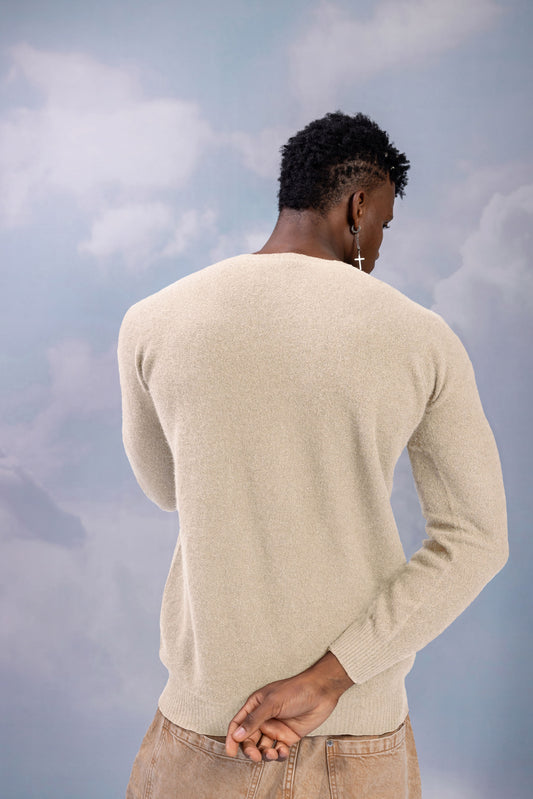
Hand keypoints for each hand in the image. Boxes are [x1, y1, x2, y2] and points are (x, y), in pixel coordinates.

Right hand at [225, 652, 353, 761]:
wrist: (321, 692)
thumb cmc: (296, 690)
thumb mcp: (272, 703)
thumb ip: (254, 720)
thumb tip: (236, 735)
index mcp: (255, 706)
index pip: (238, 724)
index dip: (232, 738)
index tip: (230, 753)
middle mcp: (263, 718)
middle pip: (249, 739)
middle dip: (250, 750)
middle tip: (256, 757)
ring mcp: (276, 728)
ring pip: (262, 747)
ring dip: (264, 754)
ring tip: (272, 753)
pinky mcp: (288, 737)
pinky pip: (278, 750)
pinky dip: (278, 755)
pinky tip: (282, 752)